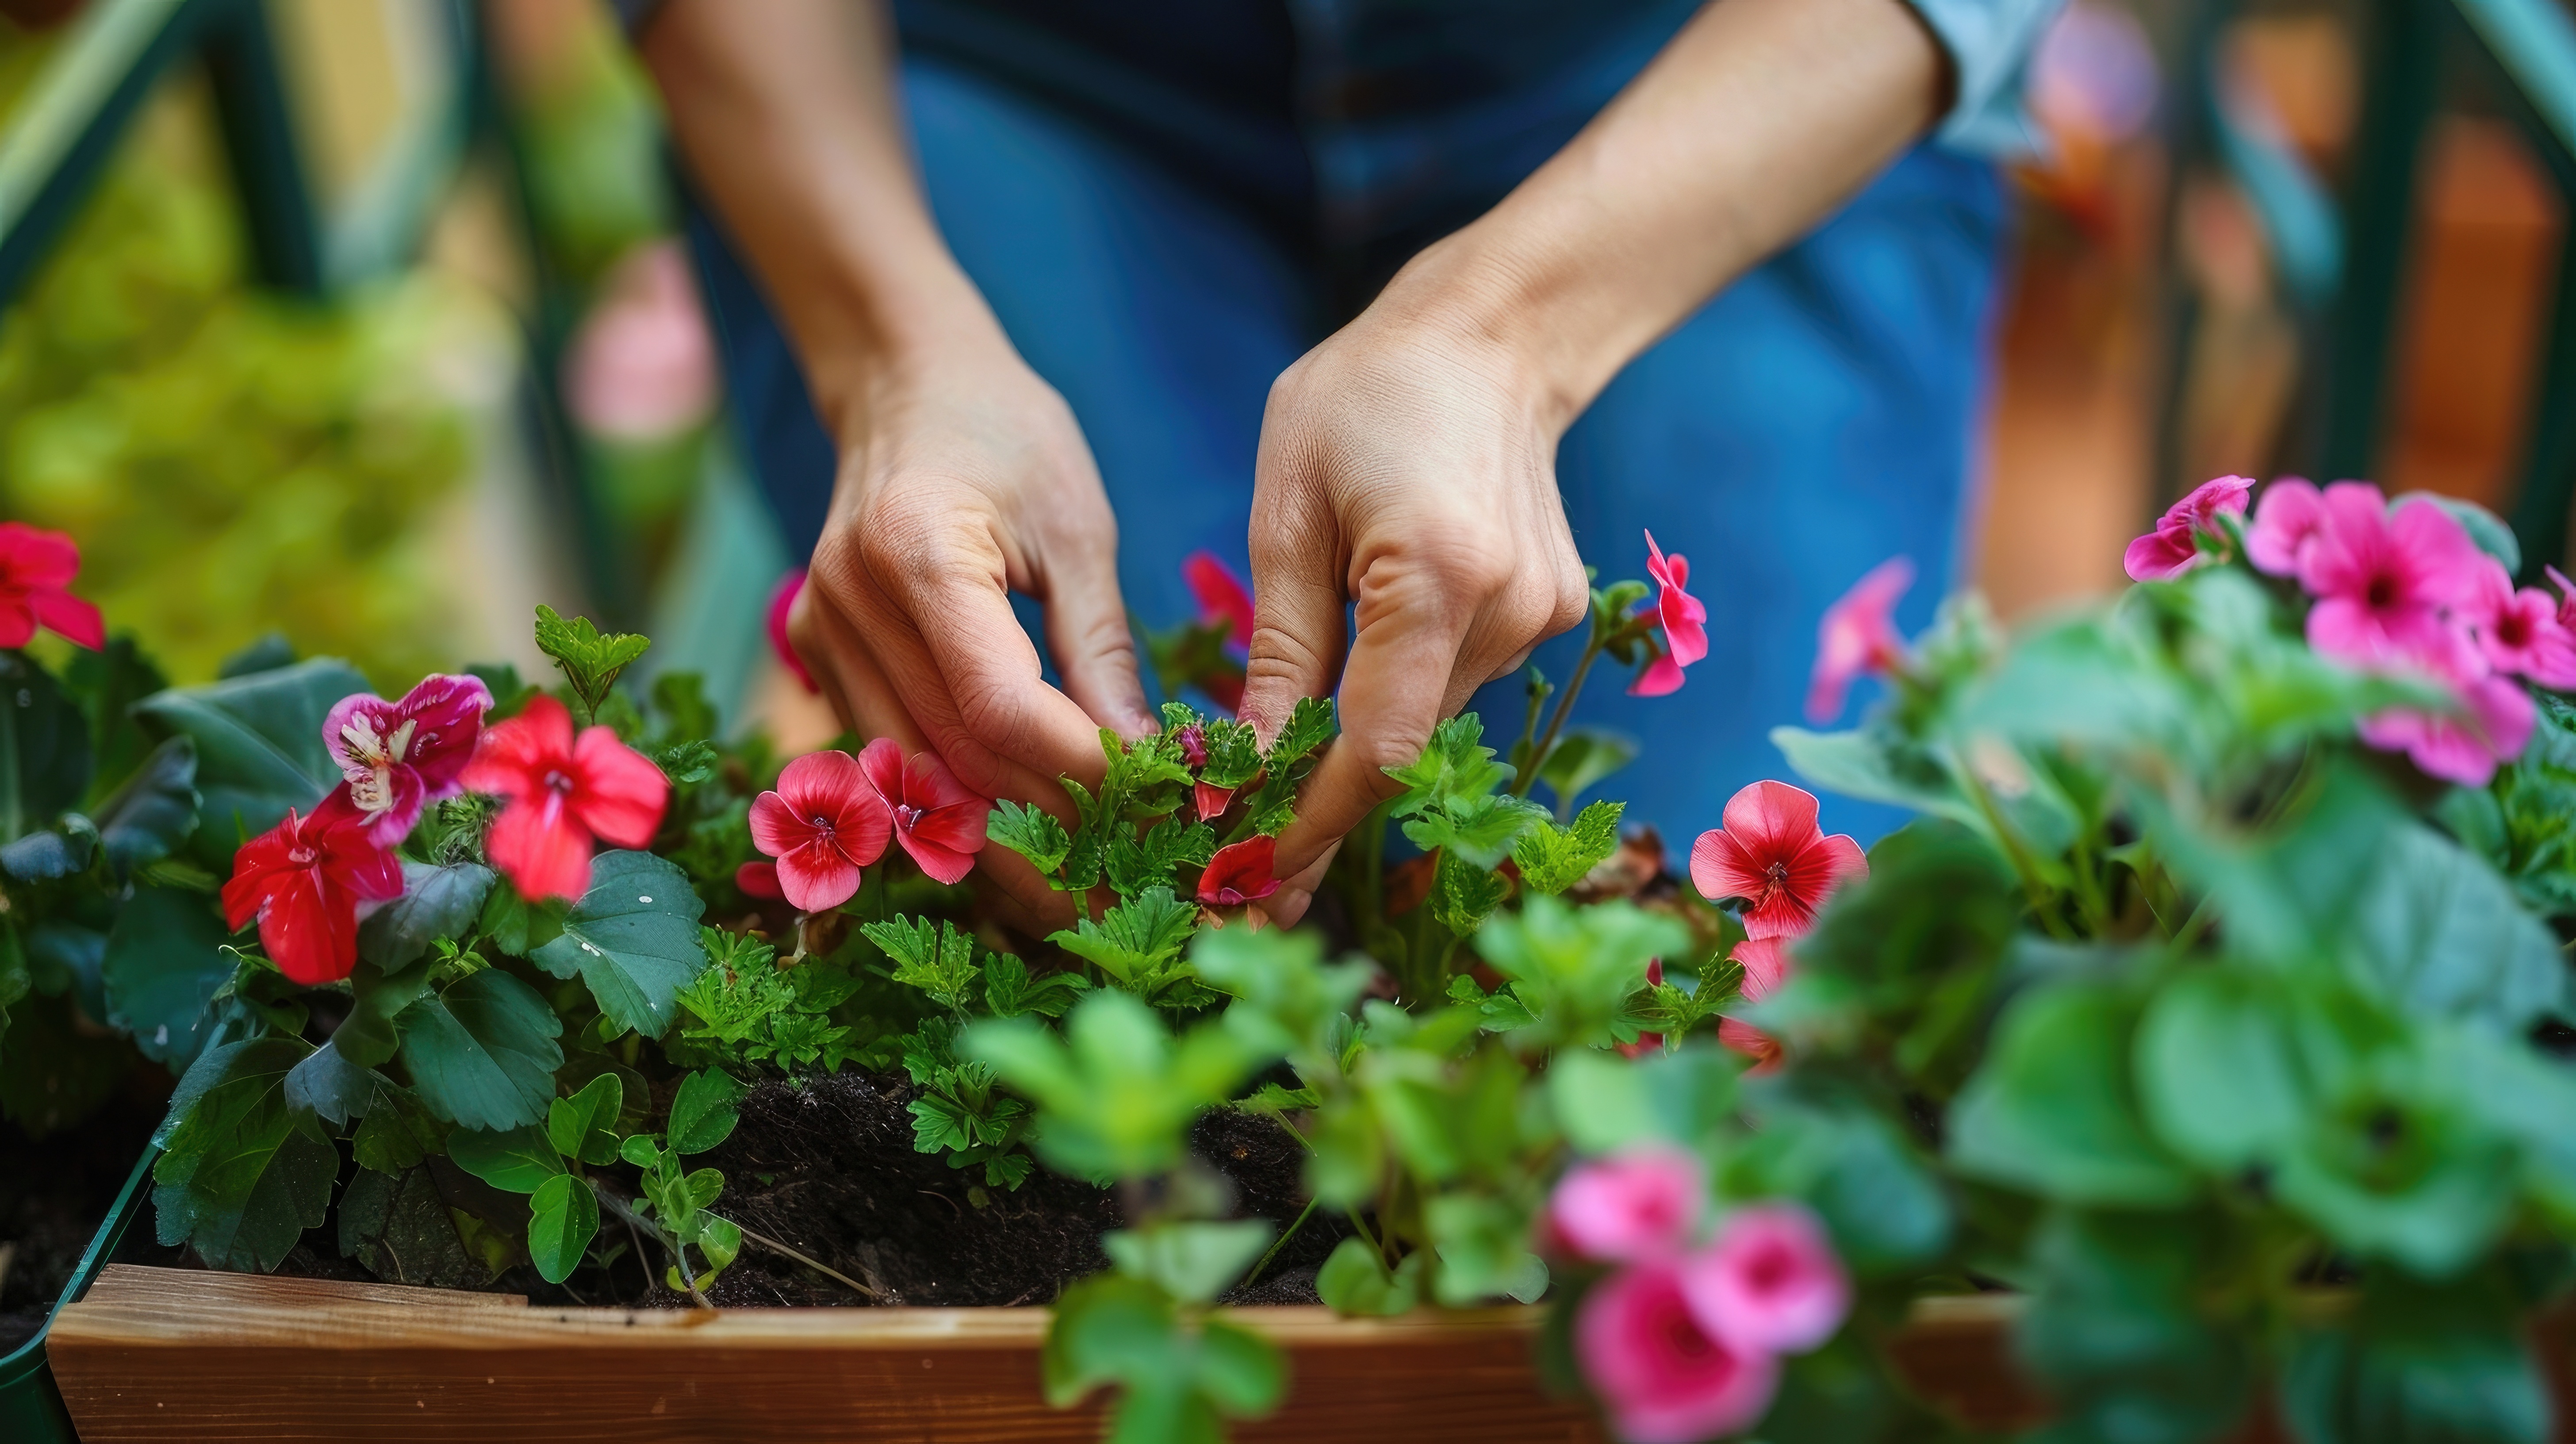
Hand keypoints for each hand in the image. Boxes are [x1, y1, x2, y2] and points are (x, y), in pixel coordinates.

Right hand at [785, 335, 1152, 923]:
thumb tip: (1151, 760)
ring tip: (1088, 899)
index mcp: (915, 549)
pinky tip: (1024, 854)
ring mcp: (821, 637)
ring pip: (918, 780)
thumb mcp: (1076, 522)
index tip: (1160, 804)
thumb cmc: (1007, 433)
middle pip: (955, 757)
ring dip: (1003, 849)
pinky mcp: (822, 660)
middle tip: (1135, 891)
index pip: (1000, 700)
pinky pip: (895, 761)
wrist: (904, 381)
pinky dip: (960, 813)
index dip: (1080, 767)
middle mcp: (847, 602)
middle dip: (1052, 835)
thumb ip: (1101, 645)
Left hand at [1240, 298, 1590, 922]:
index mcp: (1438, 575)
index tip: (1253, 879)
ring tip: (1278, 780)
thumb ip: (1279, 648)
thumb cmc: (1364, 399)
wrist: (1489, 339)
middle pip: (1405, 748)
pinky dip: (1397, 696)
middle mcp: (1510, 610)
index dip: (1313, 822)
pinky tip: (1356, 675)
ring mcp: (1543, 616)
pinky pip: (1453, 682)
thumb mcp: (1286, 509)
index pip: (1377, 745)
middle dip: (1322, 808)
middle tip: (1248, 871)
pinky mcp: (1552, 615)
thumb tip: (1243, 768)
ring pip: (1427, 720)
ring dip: (1356, 748)